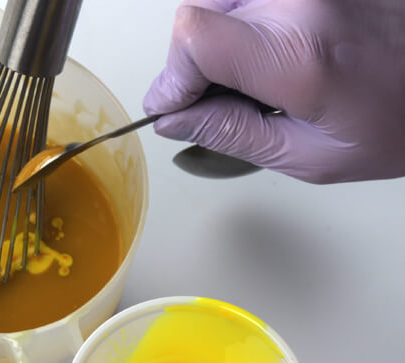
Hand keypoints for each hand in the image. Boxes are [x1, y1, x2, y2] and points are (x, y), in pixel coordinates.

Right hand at [143, 0, 404, 183]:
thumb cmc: (396, 122)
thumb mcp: (309, 157)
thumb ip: (232, 134)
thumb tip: (174, 120)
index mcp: (300, 56)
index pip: (194, 37)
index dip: (172, 76)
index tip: (174, 107)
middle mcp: (300, 1)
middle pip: (198, 18)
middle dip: (191, 67)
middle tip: (222, 100)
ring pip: (215, 1)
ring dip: (215, 43)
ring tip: (254, 76)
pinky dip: (237, 23)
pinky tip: (264, 51)